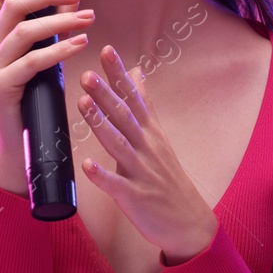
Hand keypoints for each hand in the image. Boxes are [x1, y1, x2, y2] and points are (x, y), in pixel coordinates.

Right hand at [0, 0, 95, 196]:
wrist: (20, 150)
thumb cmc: (35, 105)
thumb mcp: (40, 65)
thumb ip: (47, 38)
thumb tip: (71, 8)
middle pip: (12, 7)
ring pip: (24, 30)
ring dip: (60, 20)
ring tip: (89, 18)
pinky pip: (31, 62)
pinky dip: (58, 49)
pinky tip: (80, 45)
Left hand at [77, 44, 219, 264]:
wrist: (190, 223)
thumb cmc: (168, 178)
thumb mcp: (159, 136)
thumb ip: (144, 104)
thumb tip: (136, 70)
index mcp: (149, 133)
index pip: (134, 97)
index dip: (119, 75)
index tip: (106, 49)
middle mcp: (146, 147)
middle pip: (125, 116)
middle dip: (106, 94)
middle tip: (87, 73)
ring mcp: (141, 172)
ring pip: (119, 144)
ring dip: (101, 124)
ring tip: (83, 104)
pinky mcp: (135, 197)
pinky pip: (117, 185)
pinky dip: (102, 175)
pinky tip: (87, 164)